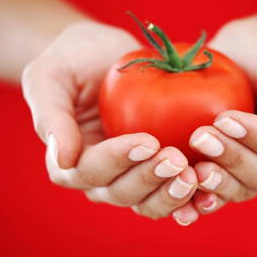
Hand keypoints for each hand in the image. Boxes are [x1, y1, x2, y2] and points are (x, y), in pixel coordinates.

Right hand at [22, 21, 197, 219]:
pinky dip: (188, 198)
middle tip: (176, 159)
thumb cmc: (72, 61)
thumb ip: (51, 117)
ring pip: (147, 201)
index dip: (118, 160)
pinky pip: (170, 191)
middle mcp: (100, 176)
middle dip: (149, 179)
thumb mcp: (50, 77)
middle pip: (121, 193)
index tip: (148, 141)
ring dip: (170, 195)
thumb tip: (62, 159)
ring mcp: (130, 175)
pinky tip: (207, 192)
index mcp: (69, 160)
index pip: (90, 170)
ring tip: (193, 176)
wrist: (103, 54)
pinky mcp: (155, 169)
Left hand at [171, 18, 256, 225]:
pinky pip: (219, 196)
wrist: (246, 61)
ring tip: (191, 168)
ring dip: (215, 181)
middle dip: (230, 158)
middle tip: (199, 137)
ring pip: (240, 189)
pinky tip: (183, 206)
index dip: (256, 139)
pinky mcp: (233, 179)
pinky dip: (202, 202)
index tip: (225, 118)